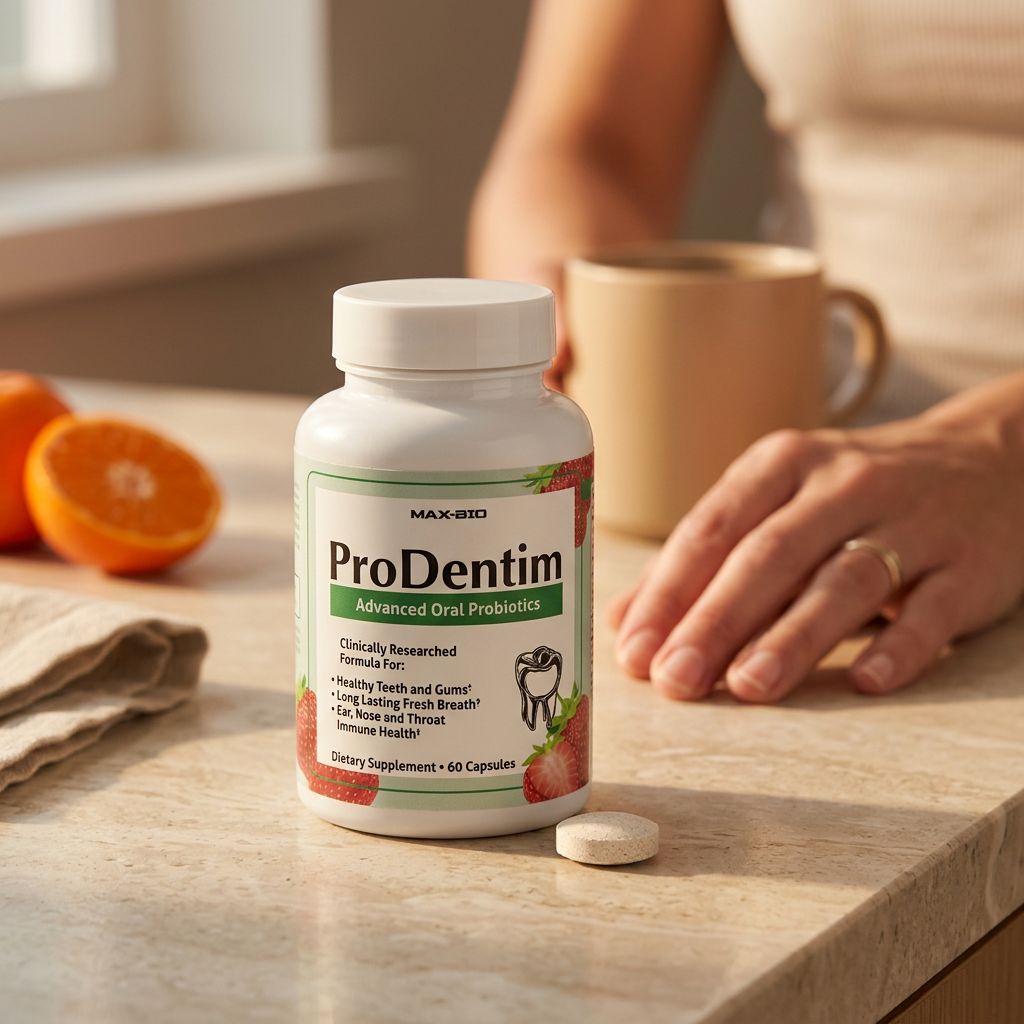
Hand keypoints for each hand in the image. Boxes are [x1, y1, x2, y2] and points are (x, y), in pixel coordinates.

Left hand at [610, 373, 1023, 701]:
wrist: (989, 462)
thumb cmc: (854, 495)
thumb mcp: (778, 501)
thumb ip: (705, 558)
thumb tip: (625, 622)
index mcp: (783, 464)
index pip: (712, 528)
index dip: (668, 591)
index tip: (633, 649)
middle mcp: (844, 485)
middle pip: (769, 555)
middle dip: (716, 620)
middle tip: (675, 679)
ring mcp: (912, 523)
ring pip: (845, 581)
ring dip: (793, 636)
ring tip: (748, 686)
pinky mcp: (969, 564)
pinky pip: (933, 609)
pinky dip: (899, 647)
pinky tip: (864, 682)